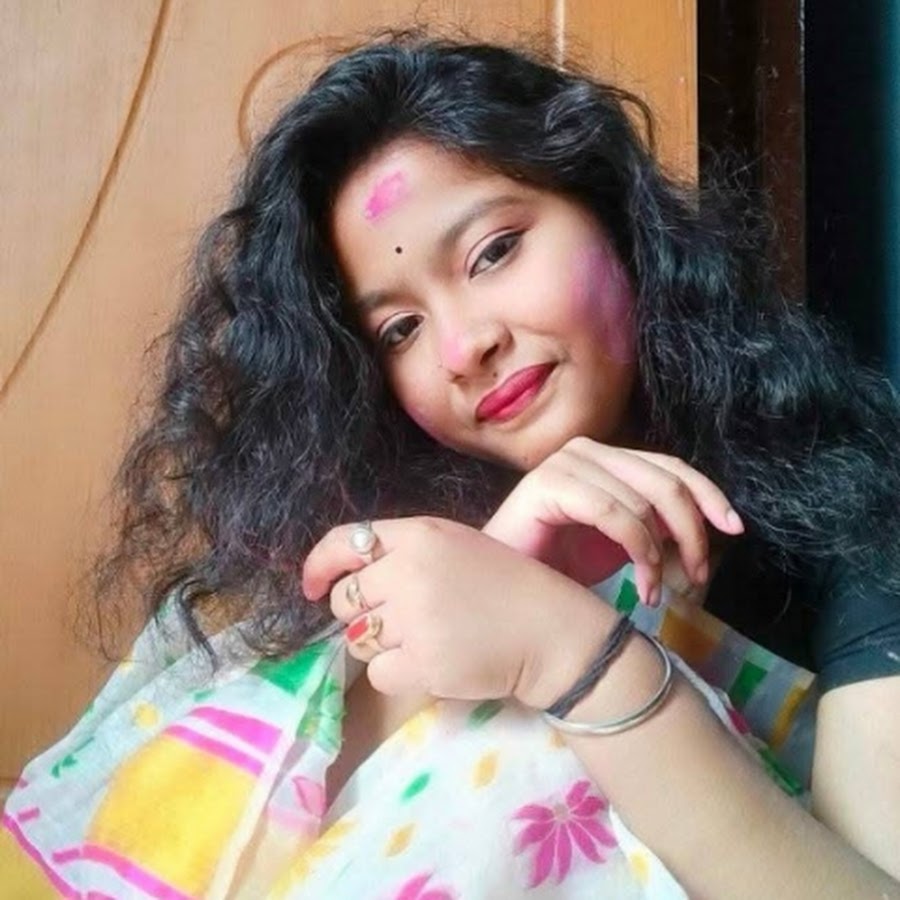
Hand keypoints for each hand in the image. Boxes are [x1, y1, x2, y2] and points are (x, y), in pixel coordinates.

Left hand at [302, 516, 612, 706]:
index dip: (318, 566)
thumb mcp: (457, 545)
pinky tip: (432, 662)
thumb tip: (345, 578)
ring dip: (380, 645)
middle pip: (344, 599)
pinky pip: (378, 673)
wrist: (549, 631)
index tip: (312, 586)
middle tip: (398, 619)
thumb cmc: (506, 585)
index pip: (344, 542)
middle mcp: (409, 570)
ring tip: (423, 639)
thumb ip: (405, 552)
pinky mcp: (422, 662)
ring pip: (357, 639)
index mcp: (419, 534)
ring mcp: (414, 617)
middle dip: (361, 613)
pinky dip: (398, 674)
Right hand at [482, 437, 743, 604]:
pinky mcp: (548, 484)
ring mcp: (566, 463)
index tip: (734, 529)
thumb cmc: (558, 566)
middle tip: (697, 578)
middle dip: (692, 533)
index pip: (672, 467)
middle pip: (665, 482)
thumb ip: (657, 526)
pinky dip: (639, 553)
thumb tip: (706, 529)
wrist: (502, 585)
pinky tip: (642, 588)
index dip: (709, 495)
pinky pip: (614, 513)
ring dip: (663, 556)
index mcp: (607, 458)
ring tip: (657, 593)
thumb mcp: (622, 542)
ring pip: (644, 502)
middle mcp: (587, 451)